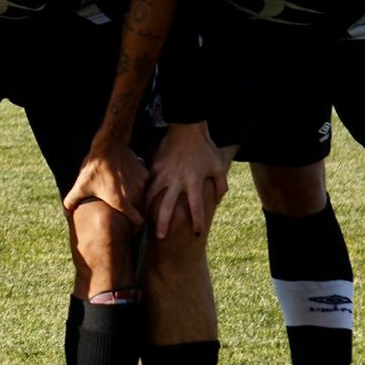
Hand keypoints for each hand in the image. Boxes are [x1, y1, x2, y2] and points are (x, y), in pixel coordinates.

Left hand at [64, 137, 146, 228]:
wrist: (108, 145)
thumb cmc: (94, 168)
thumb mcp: (80, 186)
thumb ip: (72, 201)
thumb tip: (66, 212)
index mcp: (122, 203)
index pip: (137, 223)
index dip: (135, 228)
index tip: (130, 229)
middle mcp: (135, 196)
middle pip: (140, 210)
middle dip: (134, 213)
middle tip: (124, 212)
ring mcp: (141, 184)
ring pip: (142, 196)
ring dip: (135, 197)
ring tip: (124, 193)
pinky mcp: (144, 173)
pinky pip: (143, 183)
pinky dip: (137, 184)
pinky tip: (127, 180)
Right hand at [148, 121, 229, 237]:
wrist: (187, 127)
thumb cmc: (205, 148)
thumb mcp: (219, 167)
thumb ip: (220, 186)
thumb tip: (218, 200)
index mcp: (194, 181)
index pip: (196, 207)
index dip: (197, 222)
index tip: (197, 233)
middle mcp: (177, 180)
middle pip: (167, 206)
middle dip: (164, 223)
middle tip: (161, 237)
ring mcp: (164, 173)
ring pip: (153, 195)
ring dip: (149, 209)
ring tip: (146, 220)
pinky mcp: (156, 166)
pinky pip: (149, 182)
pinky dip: (146, 192)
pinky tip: (143, 200)